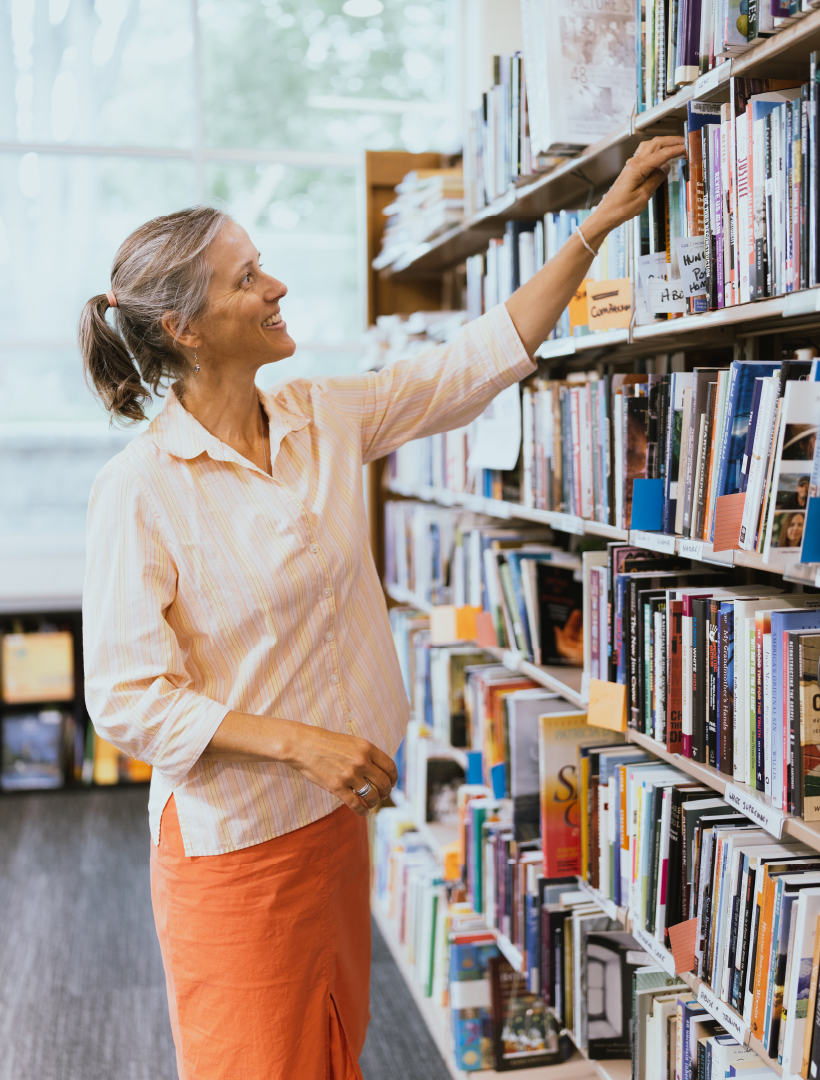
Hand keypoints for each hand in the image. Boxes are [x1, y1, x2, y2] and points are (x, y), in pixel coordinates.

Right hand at [281, 723, 397, 815]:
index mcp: (366, 748)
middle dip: (386, 792)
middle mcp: (361, 761)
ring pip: (371, 796)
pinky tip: (363, 812)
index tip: (392, 783)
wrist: (303, 745)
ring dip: (374, 802)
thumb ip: (367, 754)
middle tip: (384, 795)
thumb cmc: (326, 743)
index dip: (394, 778)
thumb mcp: (352, 742)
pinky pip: (356, 804)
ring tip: (372, 803)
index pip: (390, 766)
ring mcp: (349, 775)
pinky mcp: (337, 787)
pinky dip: (362, 811)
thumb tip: (380, 771)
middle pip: (384, 782)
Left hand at [588, 136, 686, 235]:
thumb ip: (656, 180)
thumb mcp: (643, 197)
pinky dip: (656, 151)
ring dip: (663, 143)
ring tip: (675, 146)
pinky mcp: (630, 170)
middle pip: (656, 144)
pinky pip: (645, 154)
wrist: (606, 214)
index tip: (687, 148)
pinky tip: (661, 156)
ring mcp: (631, 165)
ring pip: (649, 146)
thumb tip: (666, 168)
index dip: (676, 149)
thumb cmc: (621, 209)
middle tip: (685, 142)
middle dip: (672, 141)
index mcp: (638, 168)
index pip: (662, 154)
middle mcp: (633, 163)